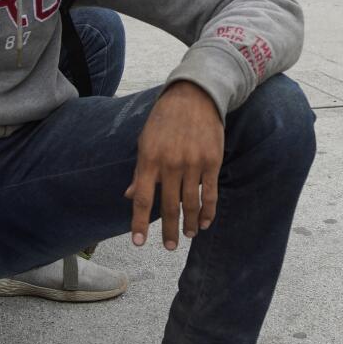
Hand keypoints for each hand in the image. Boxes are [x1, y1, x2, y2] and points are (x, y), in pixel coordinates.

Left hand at [125, 81, 223, 249]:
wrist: (194, 96)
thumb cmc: (165, 120)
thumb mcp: (145, 141)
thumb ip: (140, 171)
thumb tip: (130, 196)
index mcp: (149, 159)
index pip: (143, 199)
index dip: (140, 222)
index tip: (139, 242)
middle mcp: (171, 164)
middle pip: (169, 206)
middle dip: (169, 230)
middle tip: (170, 246)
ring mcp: (193, 163)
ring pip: (191, 203)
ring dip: (191, 223)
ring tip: (189, 235)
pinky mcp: (212, 161)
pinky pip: (210, 193)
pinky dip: (209, 211)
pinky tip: (206, 222)